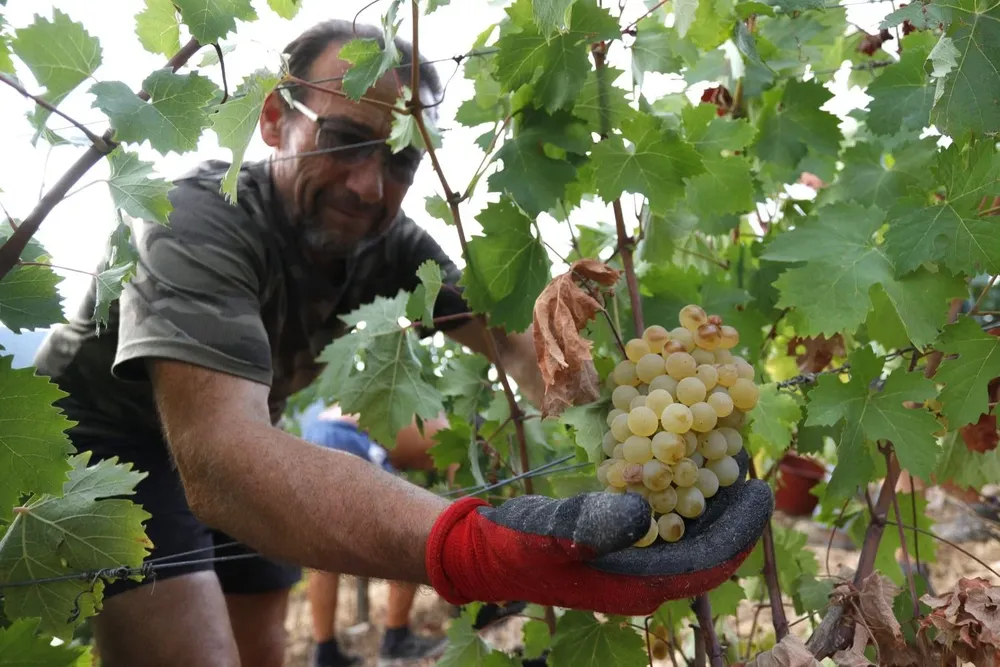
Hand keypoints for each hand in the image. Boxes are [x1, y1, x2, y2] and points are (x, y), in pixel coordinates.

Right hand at [424, 451, 772, 615]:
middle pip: (708, 547)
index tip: (762, 492)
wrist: (488, 551)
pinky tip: (681, 463)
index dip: (740, 530)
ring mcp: (635, 561)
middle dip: (732, 511)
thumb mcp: (550, 535)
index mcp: (639, 584)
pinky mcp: (622, 543)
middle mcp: (645, 576)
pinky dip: (681, 494)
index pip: (708, 563)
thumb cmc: (517, 548)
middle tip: (751, 466)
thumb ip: (593, 527)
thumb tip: (642, 510)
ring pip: (690, 534)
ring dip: (710, 499)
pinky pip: (667, 522)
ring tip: (726, 458)